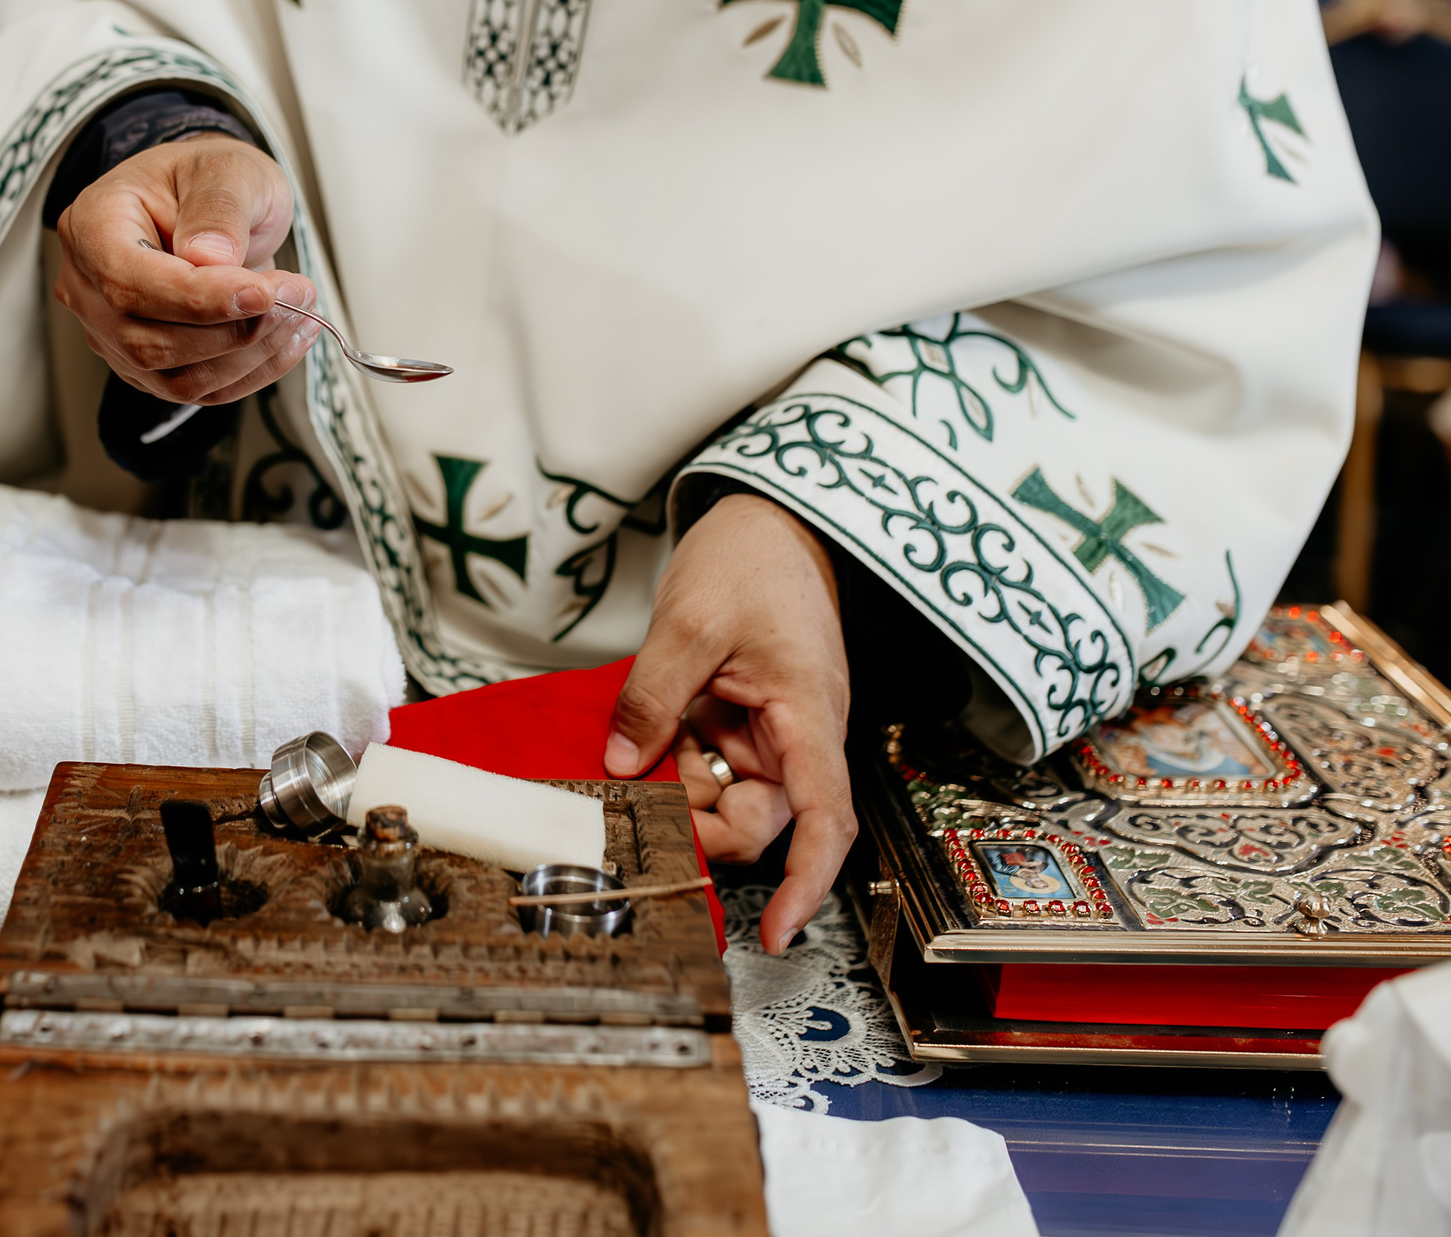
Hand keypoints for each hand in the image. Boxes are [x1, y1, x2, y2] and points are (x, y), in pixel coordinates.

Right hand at [51, 134, 316, 405]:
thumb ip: (218, 207)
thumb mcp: (226, 169)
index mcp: (92, 226)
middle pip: (148, 341)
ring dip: (249, 356)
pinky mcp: (146, 366)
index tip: (262, 292)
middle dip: (233, 330)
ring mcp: (112, 333)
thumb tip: (212, 258)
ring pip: (175, 378)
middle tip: (297, 296)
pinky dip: (251, 372)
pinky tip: (288, 339)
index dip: (197, 298)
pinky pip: (197, 390)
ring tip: (301, 313)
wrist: (211, 200)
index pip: (129, 282)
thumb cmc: (209, 178)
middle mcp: (90, 287)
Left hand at [606, 491, 855, 952]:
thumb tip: (624, 765)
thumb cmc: (753, 559)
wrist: (769, 518)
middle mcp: (797, 739)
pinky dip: (672, 763)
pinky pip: (707, 766)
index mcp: (810, 718)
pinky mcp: (740, 723)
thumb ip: (653, 697)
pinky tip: (645, 737)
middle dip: (700, 823)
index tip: (778, 932)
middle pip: (759, 821)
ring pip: (725, 799)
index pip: (826, 821)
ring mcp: (768, 734)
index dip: (806, 884)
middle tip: (638, 794)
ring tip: (640, 745)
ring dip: (678, 790)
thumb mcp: (690, 623)